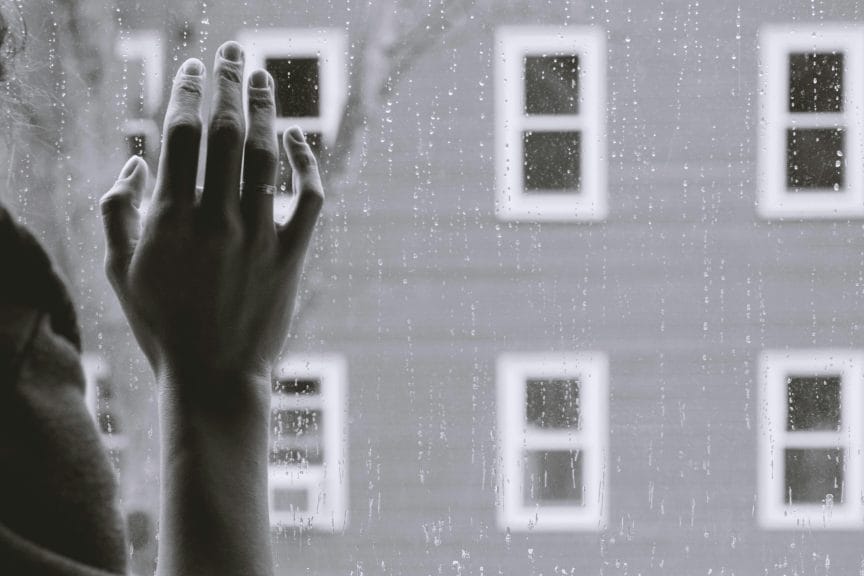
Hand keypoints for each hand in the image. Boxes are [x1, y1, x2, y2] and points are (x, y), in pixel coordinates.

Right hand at [100, 41, 322, 395]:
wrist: (214, 378)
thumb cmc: (162, 326)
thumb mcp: (119, 272)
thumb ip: (115, 211)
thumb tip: (133, 161)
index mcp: (170, 218)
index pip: (181, 135)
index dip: (187, 92)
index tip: (190, 67)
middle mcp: (217, 219)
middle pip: (227, 133)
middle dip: (228, 83)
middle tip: (231, 52)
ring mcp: (258, 236)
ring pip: (268, 156)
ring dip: (266, 110)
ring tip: (262, 78)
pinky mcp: (291, 255)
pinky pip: (309, 198)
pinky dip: (308, 165)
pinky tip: (300, 140)